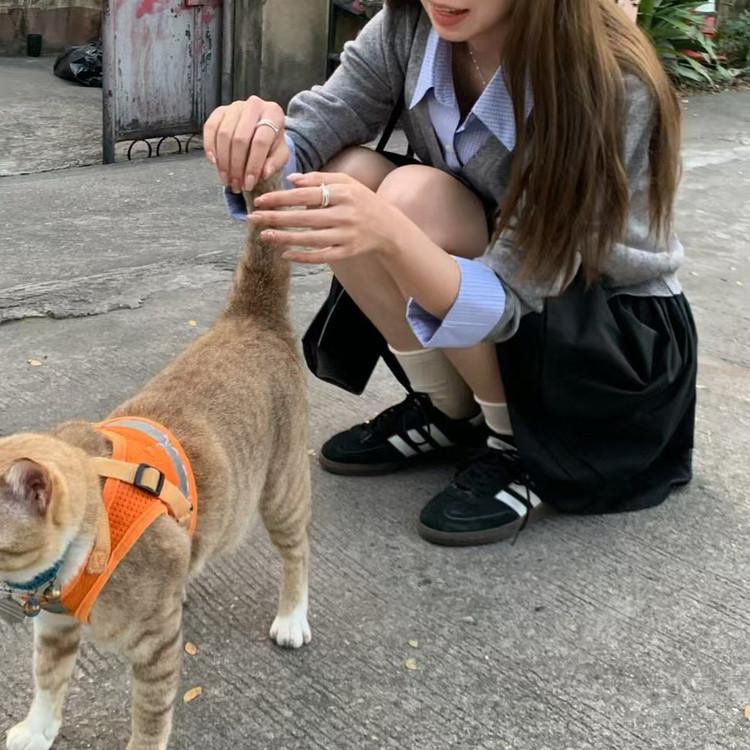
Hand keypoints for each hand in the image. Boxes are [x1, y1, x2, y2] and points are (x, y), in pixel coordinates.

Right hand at [203, 96, 287, 192]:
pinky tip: (213, 162)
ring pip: (224, 135)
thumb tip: (264, 173)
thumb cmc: (272, 142)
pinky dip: (209, 146)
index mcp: (273, 113)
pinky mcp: (220, 110)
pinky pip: (210, 128)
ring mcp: (235, 106)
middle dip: (236, 166)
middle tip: (236, 185)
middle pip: (240, 139)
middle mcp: (253, 105)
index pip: (260, 142)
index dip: (253, 165)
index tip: (249, 184)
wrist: (262, 127)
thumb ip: (275, 162)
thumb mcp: (280, 153)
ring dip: (223, 161)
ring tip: (226, 179)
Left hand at [249, 172, 407, 263]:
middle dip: (276, 218)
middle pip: (305, 218)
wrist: (389, 227)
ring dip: (285, 238)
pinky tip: (285, 254)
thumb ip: (320, 178)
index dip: (281, 198)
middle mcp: (345, 215)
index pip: (305, 195)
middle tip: (253, 218)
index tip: (261, 200)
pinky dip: (303, 257)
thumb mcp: (347, 183)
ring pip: (310, 239)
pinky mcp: (348, 253)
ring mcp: (346, 236)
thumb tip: (291, 180)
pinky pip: (322, 256)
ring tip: (264, 236)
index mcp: (343, 194)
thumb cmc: (363, 201)